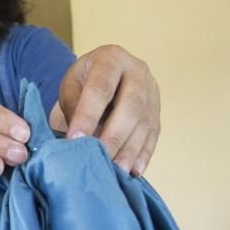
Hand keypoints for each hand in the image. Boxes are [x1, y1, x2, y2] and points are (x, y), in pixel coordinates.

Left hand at [56, 45, 159, 176]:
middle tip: (100, 158)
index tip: (75, 138)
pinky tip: (135, 171)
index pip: (101, 88)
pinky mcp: (157, 112)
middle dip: (115, 135)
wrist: (104, 74)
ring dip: (130, 150)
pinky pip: (154, 135)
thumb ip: (75, 107)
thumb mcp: (72, 85)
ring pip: (145, 122)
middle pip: (131, 105)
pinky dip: (144, 155)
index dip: (88, 114)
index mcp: (111, 59)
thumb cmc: (84, 82)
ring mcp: (152, 92)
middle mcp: (137, 72)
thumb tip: (77, 141)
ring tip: (117, 170)